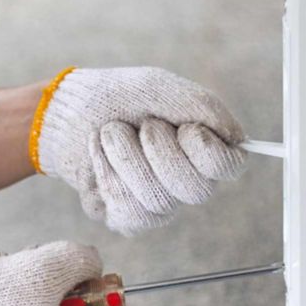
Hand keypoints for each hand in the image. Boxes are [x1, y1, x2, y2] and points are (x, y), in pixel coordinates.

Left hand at [31, 67, 246, 234]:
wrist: (69, 114)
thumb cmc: (118, 98)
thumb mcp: (159, 88)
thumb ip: (201, 106)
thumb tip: (236, 137)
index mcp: (203, 148)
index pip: (229, 166)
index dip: (205, 148)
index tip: (182, 127)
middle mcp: (186, 181)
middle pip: (196, 190)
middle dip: (160, 150)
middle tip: (141, 126)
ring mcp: (158, 204)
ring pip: (158, 200)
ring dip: (127, 156)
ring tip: (112, 134)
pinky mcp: (127, 218)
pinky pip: (129, 211)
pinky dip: (108, 173)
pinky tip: (100, 156)